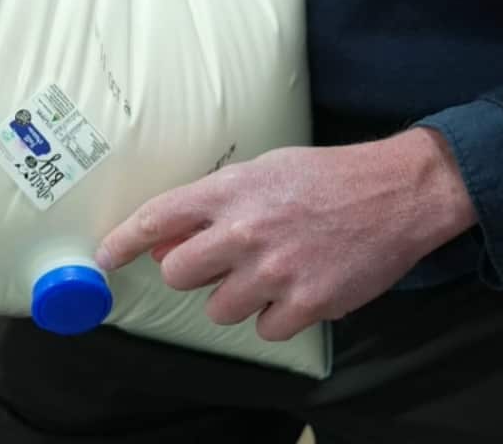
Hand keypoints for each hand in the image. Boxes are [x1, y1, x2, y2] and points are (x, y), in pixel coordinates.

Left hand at [95, 128, 477, 340]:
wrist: (397, 192)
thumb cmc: (329, 178)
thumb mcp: (267, 171)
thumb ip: (217, 204)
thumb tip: (169, 243)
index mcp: (232, 190)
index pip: (158, 218)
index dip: (123, 242)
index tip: (104, 259)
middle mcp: (245, 229)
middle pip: (179, 275)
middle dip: (193, 274)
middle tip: (221, 264)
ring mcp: (275, 270)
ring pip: (220, 309)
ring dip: (239, 297)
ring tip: (274, 271)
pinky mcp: (306, 302)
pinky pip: (265, 330)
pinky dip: (278, 316)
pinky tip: (299, 289)